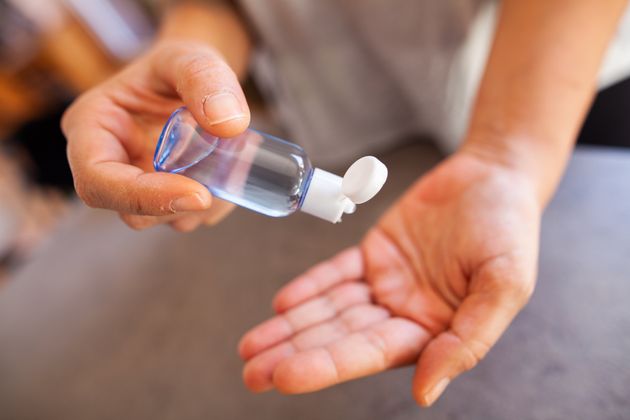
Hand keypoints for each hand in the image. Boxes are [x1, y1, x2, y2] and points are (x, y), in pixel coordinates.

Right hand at [62, 41, 249, 230]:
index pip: (98, 180)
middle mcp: (107, 163)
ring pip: (165, 219)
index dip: (144, 197)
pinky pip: (188, 215)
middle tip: (225, 180)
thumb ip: (205, 78)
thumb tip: (229, 124)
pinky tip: (231, 174)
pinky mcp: (164, 197)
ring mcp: (137, 185)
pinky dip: (216, 203)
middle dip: (182, 203)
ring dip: (205, 205)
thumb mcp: (191, 56)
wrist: (197, 80)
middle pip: (132, 211)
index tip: (199, 194)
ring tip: (234, 165)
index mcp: (92, 127)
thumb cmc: (181, 64)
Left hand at [239, 151, 540, 405]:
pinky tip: (282, 304)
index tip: (285, 376)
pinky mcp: (374, 254)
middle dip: (296, 354)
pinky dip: (310, 286)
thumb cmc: (510, 230)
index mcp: (434, 331)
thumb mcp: (505, 285)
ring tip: (249, 346)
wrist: (495, 175)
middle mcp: (404, 313)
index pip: (371, 353)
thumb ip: (468, 340)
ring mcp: (387, 284)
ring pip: (330, 309)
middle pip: (341, 338)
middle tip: (251, 372)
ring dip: (291, 326)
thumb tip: (425, 393)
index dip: (327, 365)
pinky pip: (337, 273)